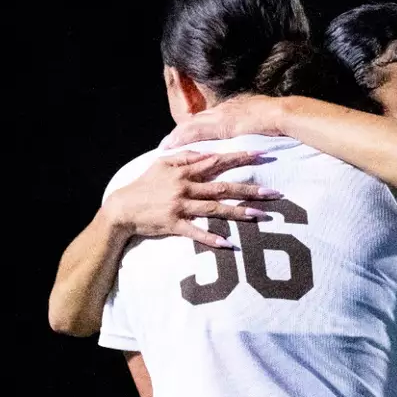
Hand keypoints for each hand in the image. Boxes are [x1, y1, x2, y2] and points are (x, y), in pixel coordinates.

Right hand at [104, 151, 281, 248]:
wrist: (122, 208)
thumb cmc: (144, 185)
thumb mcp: (162, 164)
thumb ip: (185, 156)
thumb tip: (206, 152)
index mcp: (184, 171)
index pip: (217, 162)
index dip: (239, 158)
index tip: (261, 156)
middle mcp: (185, 187)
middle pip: (223, 187)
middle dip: (250, 189)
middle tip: (274, 192)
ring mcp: (180, 207)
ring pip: (215, 209)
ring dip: (239, 213)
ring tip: (261, 216)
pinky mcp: (174, 225)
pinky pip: (196, 232)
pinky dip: (212, 238)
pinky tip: (229, 245)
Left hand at [160, 96, 282, 148]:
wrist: (282, 114)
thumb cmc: (278, 119)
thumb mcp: (262, 120)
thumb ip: (253, 126)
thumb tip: (252, 131)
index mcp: (232, 108)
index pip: (208, 119)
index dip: (194, 128)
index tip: (184, 136)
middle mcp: (222, 109)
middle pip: (196, 120)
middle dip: (181, 132)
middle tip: (167, 143)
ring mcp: (220, 116)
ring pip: (192, 125)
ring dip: (177, 136)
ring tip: (165, 146)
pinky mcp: (220, 125)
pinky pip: (195, 131)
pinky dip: (183, 138)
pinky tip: (172, 146)